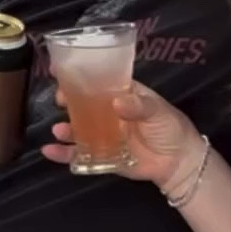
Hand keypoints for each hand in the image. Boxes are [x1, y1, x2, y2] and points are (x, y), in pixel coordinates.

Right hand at [42, 81, 202, 190]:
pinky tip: (51, 151)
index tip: (61, 68)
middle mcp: (110, 114)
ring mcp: (105, 135)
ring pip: (78, 130)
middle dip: (69, 100)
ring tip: (59, 129)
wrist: (179, 163)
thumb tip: (117, 102)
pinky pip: (79, 155)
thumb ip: (139, 106)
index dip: (81, 75)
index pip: (100, 81)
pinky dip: (64, 154)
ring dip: (65, 129)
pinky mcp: (103, 156)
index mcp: (123, 96)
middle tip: (60, 99)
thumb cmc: (171, 129)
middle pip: (84, 104)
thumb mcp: (158, 111)